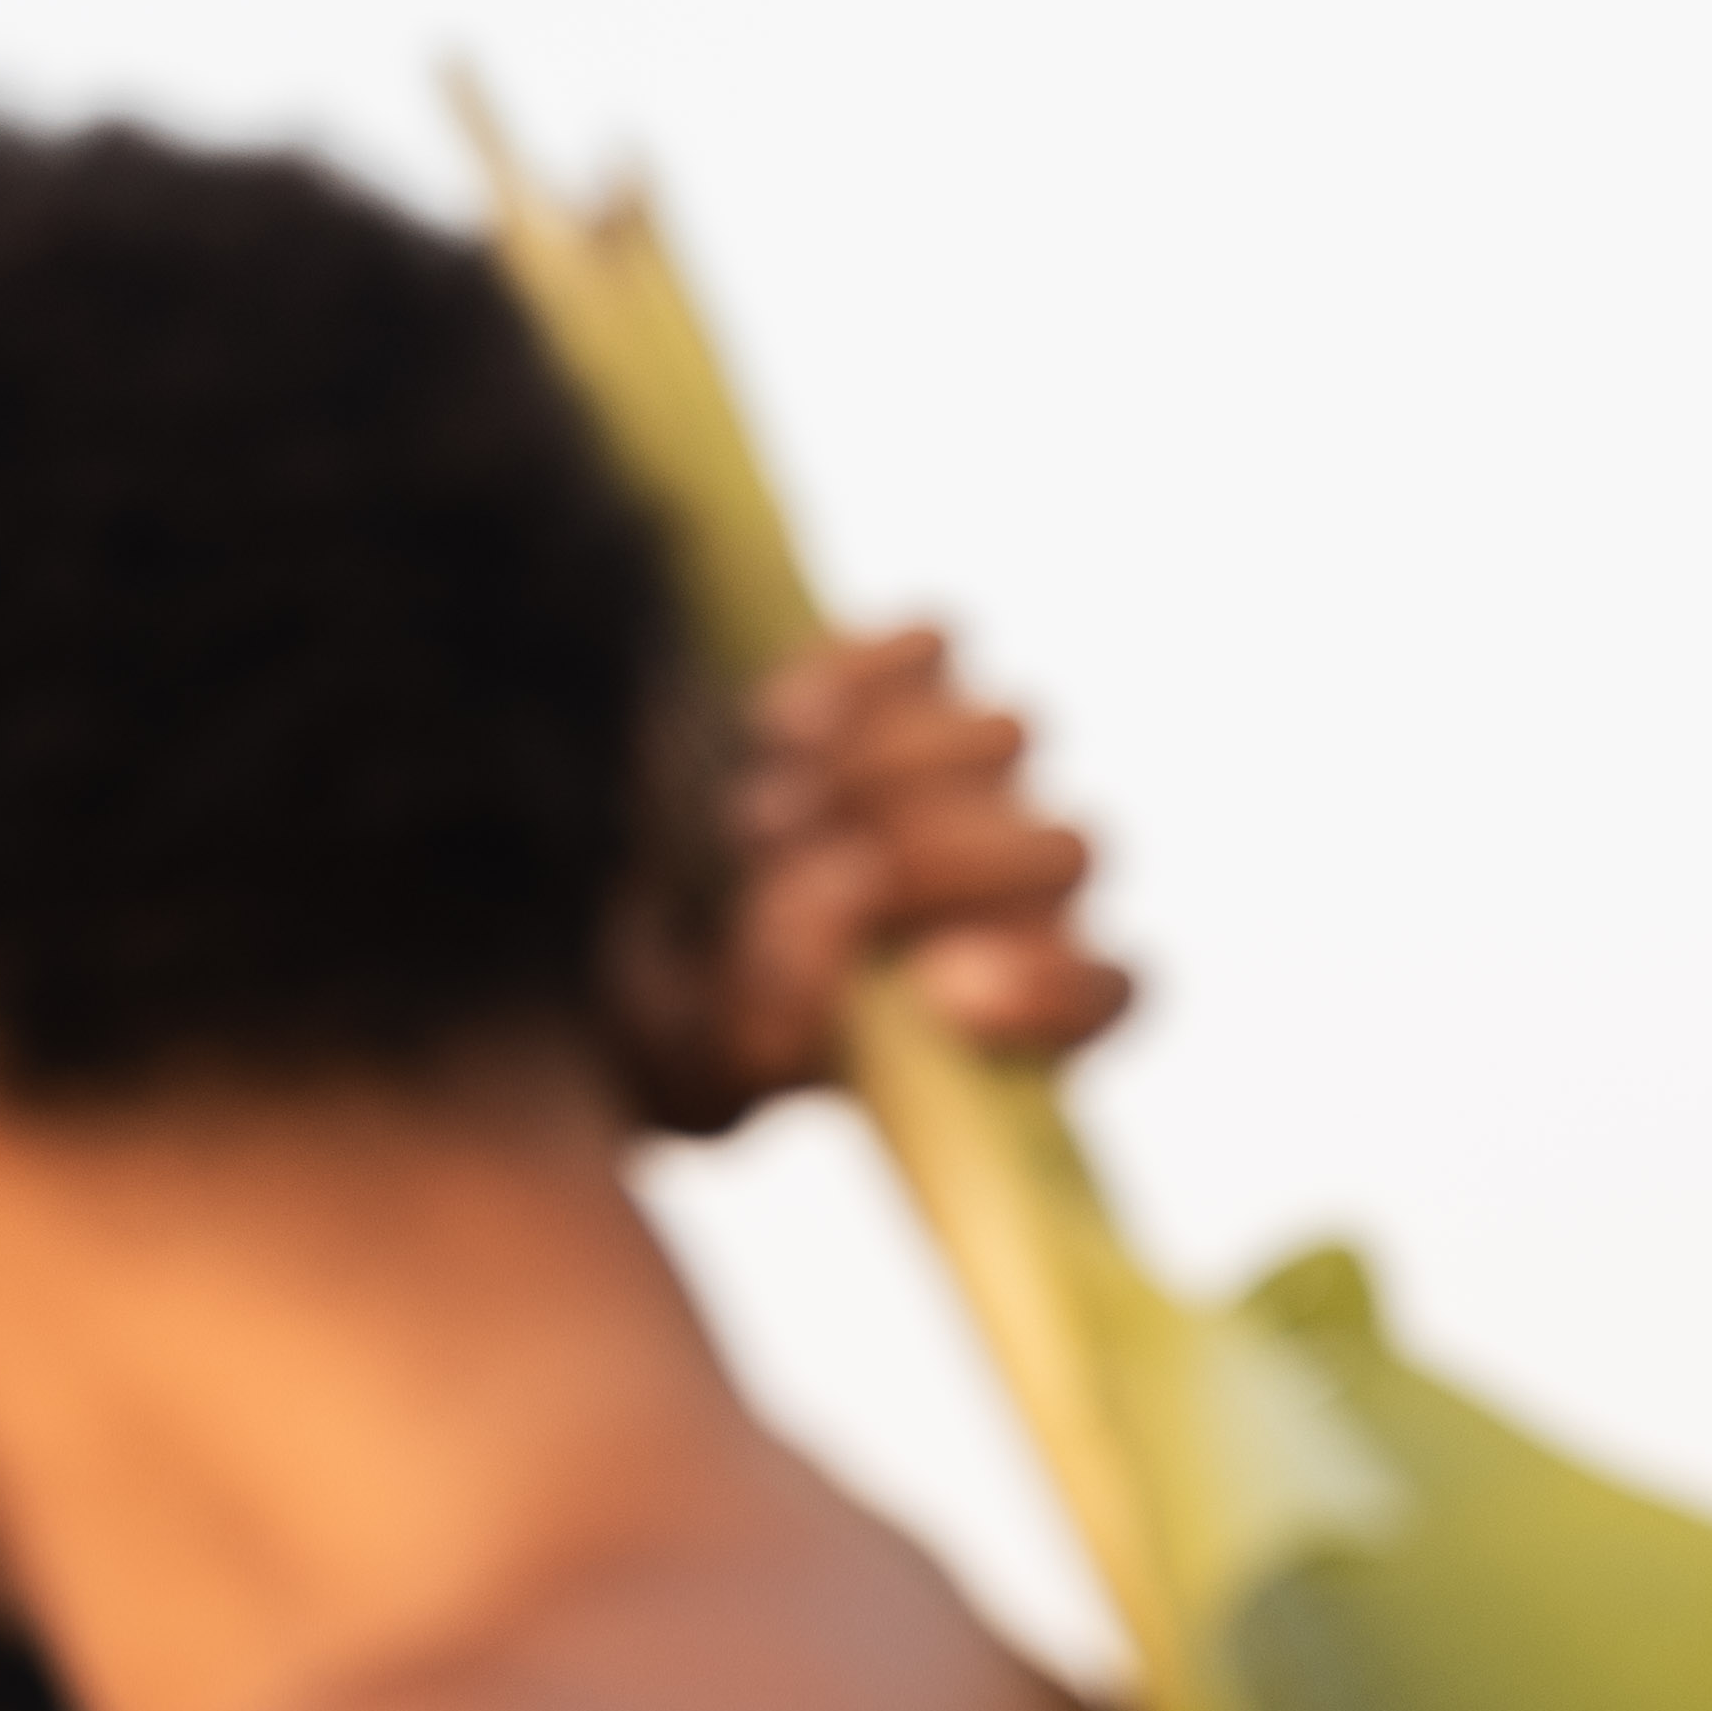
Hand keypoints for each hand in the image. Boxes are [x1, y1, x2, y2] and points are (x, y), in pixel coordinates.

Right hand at [609, 619, 1137, 1137]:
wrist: (608, 903)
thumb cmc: (675, 1013)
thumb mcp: (703, 1063)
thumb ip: (771, 1021)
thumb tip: (844, 883)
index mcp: (998, 1010)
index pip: (1103, 994)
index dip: (1049, 990)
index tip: (937, 992)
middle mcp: (1014, 889)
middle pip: (1061, 852)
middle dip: (927, 859)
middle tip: (787, 875)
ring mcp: (976, 774)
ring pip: (1007, 739)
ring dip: (878, 772)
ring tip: (756, 817)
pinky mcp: (915, 676)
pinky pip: (936, 647)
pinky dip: (857, 679)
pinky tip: (773, 728)